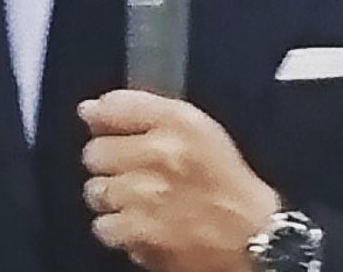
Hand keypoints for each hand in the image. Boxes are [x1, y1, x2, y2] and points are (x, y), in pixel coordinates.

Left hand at [79, 89, 280, 271]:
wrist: (249, 235)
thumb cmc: (225, 180)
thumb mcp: (197, 128)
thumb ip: (146, 109)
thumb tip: (92, 108)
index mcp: (177, 123)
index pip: (115, 106)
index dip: (100, 114)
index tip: (96, 119)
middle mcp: (159, 154)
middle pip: (96, 151)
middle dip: (105, 159)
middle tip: (125, 168)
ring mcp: (146, 197)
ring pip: (96, 191)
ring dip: (109, 196)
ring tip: (133, 198)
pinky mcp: (141, 234)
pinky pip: (104, 227)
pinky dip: (116, 228)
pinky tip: (136, 222)